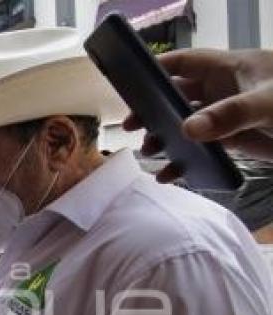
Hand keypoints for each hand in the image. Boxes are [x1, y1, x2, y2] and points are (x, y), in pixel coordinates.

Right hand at [124, 48, 272, 180]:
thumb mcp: (267, 104)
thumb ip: (229, 115)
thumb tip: (187, 130)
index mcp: (230, 69)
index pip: (185, 63)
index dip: (157, 69)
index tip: (132, 83)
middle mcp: (224, 91)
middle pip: (178, 97)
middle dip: (154, 111)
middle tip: (132, 127)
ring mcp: (229, 118)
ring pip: (187, 126)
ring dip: (166, 139)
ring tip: (150, 152)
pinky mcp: (235, 142)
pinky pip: (202, 151)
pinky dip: (184, 163)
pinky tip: (170, 175)